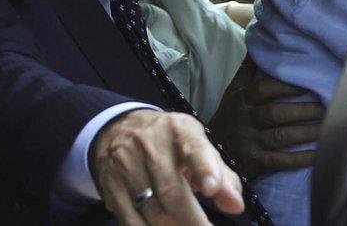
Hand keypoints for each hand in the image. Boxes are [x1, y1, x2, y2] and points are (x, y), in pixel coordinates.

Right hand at [91, 109, 242, 224]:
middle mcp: (150, 145)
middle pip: (171, 191)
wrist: (118, 130)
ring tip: (186, 225)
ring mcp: (126, 167)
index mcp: (179, 130)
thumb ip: (222, 176)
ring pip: (152, 211)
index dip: (204, 169)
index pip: (193, 148)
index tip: (212, 189)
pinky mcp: (110, 188)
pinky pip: (131, 221)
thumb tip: (236, 206)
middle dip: (192, 220)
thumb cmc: (171, 144)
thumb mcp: (198, 147)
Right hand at [209, 65, 323, 178]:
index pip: (263, 90)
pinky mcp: (255, 163)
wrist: (211, 152)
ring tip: (328, 126)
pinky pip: (280, 161)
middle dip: (303, 110)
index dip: (286, 86)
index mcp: (241, 100)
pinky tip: (317, 154)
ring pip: (281, 136)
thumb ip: (247, 70)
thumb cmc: (229, 116)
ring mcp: (249, 143)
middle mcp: (245, 120)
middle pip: (275, 113)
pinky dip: (300, 159)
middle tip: (328, 106)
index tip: (309, 83)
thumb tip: (257, 43)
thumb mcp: (233, 92)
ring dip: (306, 132)